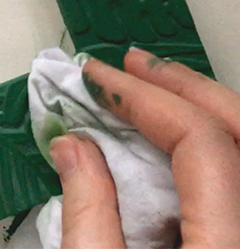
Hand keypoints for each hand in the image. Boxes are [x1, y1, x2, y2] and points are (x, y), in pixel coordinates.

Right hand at [51, 47, 239, 247]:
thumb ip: (90, 214)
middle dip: (184, 87)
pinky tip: (173, 140)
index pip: (203, 141)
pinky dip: (210, 146)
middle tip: (133, 65)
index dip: (146, 98)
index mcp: (229, 245)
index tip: (98, 81)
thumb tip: (74, 148)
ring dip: (201, 110)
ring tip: (154, 90)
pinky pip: (237, 179)